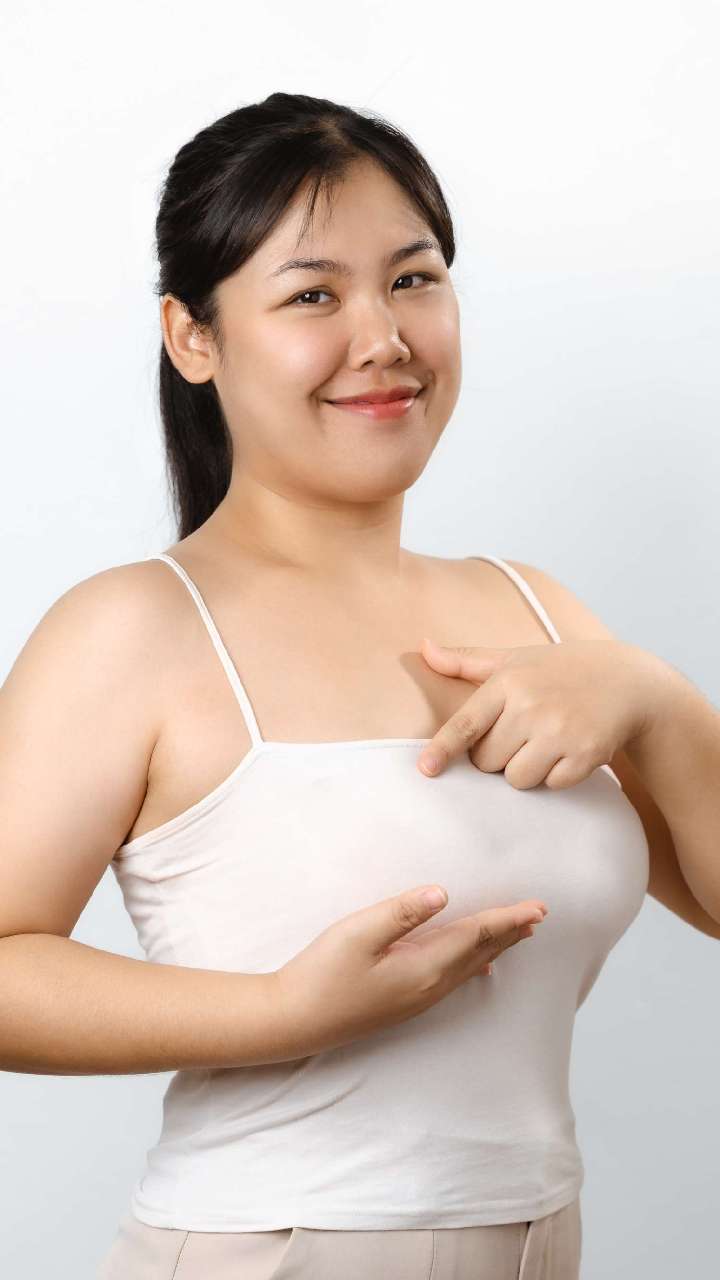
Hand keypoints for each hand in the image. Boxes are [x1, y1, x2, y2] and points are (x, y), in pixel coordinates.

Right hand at [271, 885, 547, 1057]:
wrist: (294, 1020)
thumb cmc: (321, 973)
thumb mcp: (358, 932)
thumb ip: (402, 912)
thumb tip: (443, 893)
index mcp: (423, 967)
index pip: (475, 936)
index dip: (507, 919)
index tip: (538, 907)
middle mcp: (429, 987)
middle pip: (480, 953)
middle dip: (510, 932)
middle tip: (539, 915)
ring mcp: (417, 998)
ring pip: (470, 967)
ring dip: (496, 947)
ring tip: (519, 934)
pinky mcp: (405, 1002)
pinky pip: (454, 979)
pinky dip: (474, 965)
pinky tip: (479, 967)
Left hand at [417, 635, 661, 789]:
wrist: (629, 682)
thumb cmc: (561, 669)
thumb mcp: (515, 658)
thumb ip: (467, 660)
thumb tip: (423, 648)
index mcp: (509, 682)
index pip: (467, 723)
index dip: (443, 749)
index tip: (426, 769)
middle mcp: (532, 706)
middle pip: (487, 762)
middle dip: (497, 755)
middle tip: (521, 733)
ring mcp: (560, 732)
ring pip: (516, 779)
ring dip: (524, 770)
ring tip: (544, 742)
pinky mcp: (585, 755)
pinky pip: (550, 786)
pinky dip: (555, 776)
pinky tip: (568, 750)